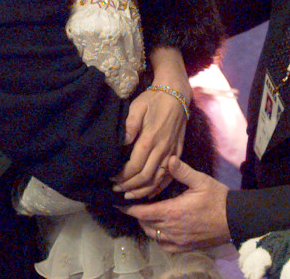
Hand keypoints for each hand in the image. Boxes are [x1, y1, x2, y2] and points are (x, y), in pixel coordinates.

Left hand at [114, 48, 191, 198]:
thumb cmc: (153, 100)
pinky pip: (169, 176)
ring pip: (158, 180)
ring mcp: (172, 153)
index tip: (112, 178)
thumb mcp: (137, 107)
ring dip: (143, 191)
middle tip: (116, 190)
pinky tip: (150, 193)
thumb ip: (129, 126)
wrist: (176, 94)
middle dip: (129, 186)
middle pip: (145, 177)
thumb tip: (121, 144)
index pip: (134, 166)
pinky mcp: (178, 153)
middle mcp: (162, 149)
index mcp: (150, 139)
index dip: (122, 176)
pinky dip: (159, 188)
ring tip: (129, 196)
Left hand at [123, 156, 230, 252]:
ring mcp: (178, 241)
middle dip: (138, 215)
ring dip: (147, 225)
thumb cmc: (217, 198)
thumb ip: (183, 171)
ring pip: (153, 235)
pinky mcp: (185, 248)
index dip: (129, 208)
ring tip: (148, 214)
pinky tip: (162, 229)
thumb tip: (168, 159)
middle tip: (136, 204)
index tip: (118, 203)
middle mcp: (172, 229)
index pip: (143, 212)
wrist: (234, 220)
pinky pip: (164, 245)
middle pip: (145, 224)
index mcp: (172, 211)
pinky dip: (158, 237)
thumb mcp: (201, 180)